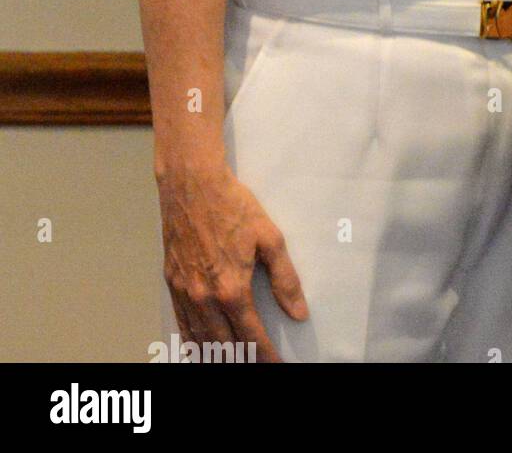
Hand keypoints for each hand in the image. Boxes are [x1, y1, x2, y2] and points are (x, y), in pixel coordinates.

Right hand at [159, 162, 307, 362]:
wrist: (192, 186)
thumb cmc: (234, 207)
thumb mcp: (270, 238)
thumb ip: (285, 279)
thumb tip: (298, 312)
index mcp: (232, 290)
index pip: (251, 337)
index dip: (265, 355)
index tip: (276, 365)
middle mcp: (205, 298)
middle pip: (223, 346)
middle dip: (242, 362)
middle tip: (257, 367)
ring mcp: (184, 293)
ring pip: (200, 339)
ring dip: (216, 357)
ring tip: (231, 365)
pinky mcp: (171, 283)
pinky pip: (181, 323)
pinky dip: (191, 341)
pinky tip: (199, 348)